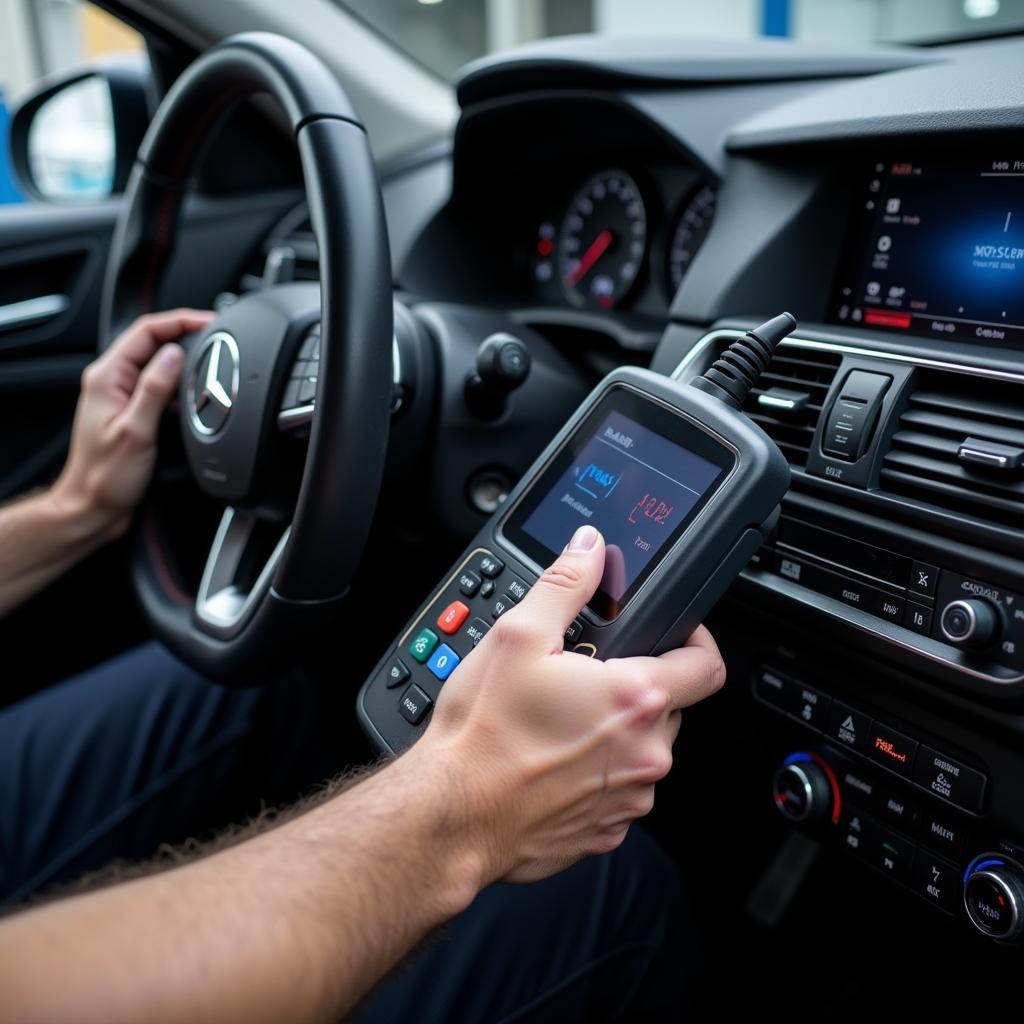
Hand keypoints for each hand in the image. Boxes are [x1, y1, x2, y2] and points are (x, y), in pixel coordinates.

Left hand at [51, 309, 214, 540]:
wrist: (93, 507)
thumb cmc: (106, 477)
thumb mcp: (136, 430)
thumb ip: (155, 388)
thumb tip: (174, 355)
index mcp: (107, 377)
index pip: (145, 331)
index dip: (179, 321)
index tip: (208, 323)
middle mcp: (111, 382)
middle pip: (153, 342)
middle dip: (186, 337)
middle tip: (217, 340)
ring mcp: (121, 396)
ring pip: (158, 365)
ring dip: (184, 364)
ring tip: (209, 369)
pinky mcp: (132, 411)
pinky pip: (159, 387)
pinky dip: (180, 387)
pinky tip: (192, 400)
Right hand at [414, 524, 725, 884]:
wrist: (452, 815)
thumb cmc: (483, 735)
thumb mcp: (518, 636)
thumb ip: (566, 584)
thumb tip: (589, 549)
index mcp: (634, 700)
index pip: (707, 665)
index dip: (697, 641)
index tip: (677, 635)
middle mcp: (645, 755)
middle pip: (670, 707)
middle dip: (637, 688)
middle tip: (586, 680)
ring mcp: (628, 799)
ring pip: (643, 751)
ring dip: (616, 734)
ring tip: (560, 724)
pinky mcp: (607, 831)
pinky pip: (618, 791)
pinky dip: (597, 774)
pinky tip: (552, 763)